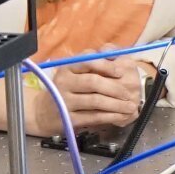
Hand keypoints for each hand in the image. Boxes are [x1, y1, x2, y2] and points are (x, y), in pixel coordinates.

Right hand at [25, 61, 147, 136]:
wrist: (43, 112)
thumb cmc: (67, 89)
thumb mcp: (75, 72)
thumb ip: (94, 62)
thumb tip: (117, 54)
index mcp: (67, 67)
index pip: (88, 61)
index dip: (107, 66)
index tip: (121, 72)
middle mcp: (63, 82)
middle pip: (93, 82)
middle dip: (116, 88)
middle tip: (130, 94)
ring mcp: (64, 101)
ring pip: (95, 101)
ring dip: (117, 104)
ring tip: (130, 107)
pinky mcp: (68, 118)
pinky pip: (93, 117)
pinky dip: (110, 116)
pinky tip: (120, 116)